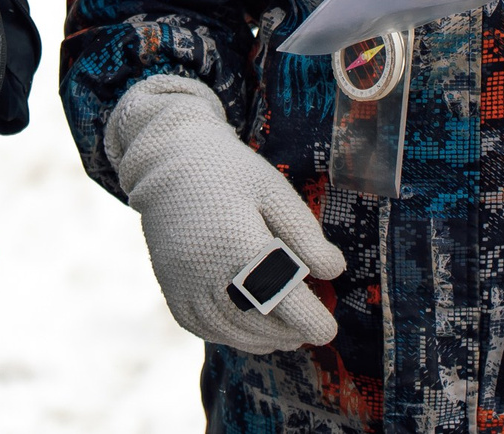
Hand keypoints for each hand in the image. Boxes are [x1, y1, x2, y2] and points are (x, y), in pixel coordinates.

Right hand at [105, 75, 344, 353]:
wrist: (168, 163)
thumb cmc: (230, 172)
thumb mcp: (275, 192)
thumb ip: (306, 235)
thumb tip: (334, 272)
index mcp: (241, 244)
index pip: (283, 299)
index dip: (311, 321)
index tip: (328, 330)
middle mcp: (209, 271)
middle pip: (258, 321)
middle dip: (289, 333)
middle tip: (309, 331)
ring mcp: (185, 284)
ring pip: (230, 331)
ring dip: (262, 340)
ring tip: (284, 337)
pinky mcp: (170, 289)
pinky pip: (202, 328)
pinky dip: (229, 337)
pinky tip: (247, 331)